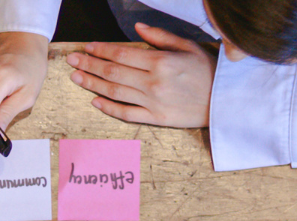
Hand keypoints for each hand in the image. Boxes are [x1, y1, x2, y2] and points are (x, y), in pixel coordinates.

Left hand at [66, 23, 215, 127]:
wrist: (224, 100)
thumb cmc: (207, 70)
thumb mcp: (187, 46)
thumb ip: (160, 36)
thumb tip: (137, 27)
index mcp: (160, 62)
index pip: (121, 54)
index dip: (101, 50)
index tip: (87, 48)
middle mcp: (153, 82)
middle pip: (113, 72)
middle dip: (89, 65)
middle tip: (72, 61)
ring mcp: (153, 102)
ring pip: (114, 92)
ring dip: (92, 84)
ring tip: (76, 78)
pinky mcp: (155, 119)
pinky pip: (126, 113)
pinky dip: (109, 108)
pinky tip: (95, 101)